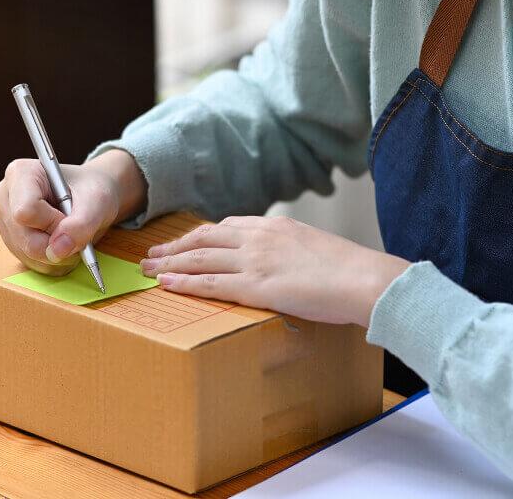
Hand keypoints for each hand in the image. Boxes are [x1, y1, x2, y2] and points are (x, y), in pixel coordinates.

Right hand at [0, 150, 145, 275]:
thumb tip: (58, 250)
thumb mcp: (97, 201)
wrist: (89, 197)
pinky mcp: (10, 241)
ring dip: (57, 254)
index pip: (25, 212)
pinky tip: (62, 244)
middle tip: (75, 230)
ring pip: (28, 255)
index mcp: (20, 174)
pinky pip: (30, 263)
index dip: (52, 224)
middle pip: (25, 239)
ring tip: (70, 235)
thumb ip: (81, 224)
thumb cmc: (90, 190)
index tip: (70, 218)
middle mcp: (4, 197)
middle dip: (57, 243)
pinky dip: (53, 262)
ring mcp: (4, 221)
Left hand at [140, 216, 409, 326]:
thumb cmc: (350, 272)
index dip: (200, 236)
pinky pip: (209, 284)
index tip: (184, 242)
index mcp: (275, 226)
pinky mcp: (255, 286)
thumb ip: (292, 252)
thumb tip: (285, 266)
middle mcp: (259, 238)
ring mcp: (254, 261)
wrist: (364, 280)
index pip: (226, 227)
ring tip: (148, 269)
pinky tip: (166, 284)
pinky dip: (183, 283)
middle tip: (152, 253)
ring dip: (169, 264)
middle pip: (204, 239)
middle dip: (175, 247)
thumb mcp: (315, 249)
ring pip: (199, 259)